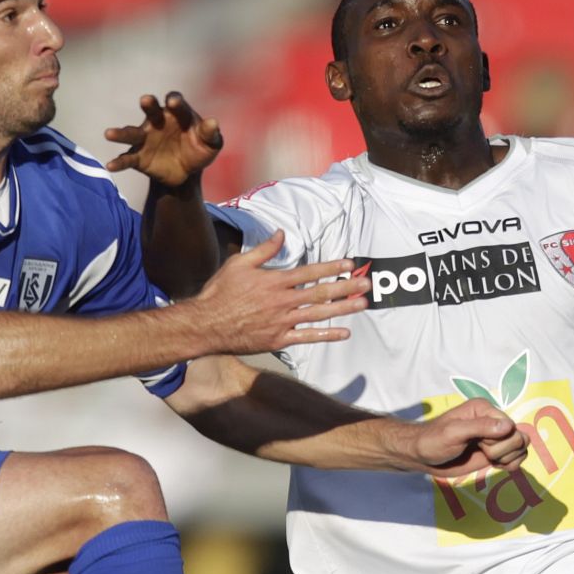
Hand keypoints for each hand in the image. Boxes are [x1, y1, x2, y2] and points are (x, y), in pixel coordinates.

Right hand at [105, 92, 221, 187]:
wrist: (187, 172)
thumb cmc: (199, 150)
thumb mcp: (210, 144)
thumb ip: (211, 133)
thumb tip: (213, 123)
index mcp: (177, 113)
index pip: (176, 102)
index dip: (175, 101)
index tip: (173, 102)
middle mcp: (157, 121)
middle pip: (151, 109)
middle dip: (149, 104)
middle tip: (145, 100)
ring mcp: (146, 138)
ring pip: (131, 132)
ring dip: (120, 133)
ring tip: (108, 134)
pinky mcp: (139, 157)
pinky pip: (127, 158)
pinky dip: (119, 162)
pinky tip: (110, 165)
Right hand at [187, 231, 369, 354]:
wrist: (206, 325)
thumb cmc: (220, 292)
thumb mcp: (239, 264)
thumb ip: (264, 249)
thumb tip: (282, 234)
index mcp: (275, 282)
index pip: (310, 272)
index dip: (332, 267)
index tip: (350, 264)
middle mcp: (282, 302)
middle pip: (321, 293)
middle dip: (346, 287)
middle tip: (367, 284)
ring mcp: (282, 322)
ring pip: (319, 314)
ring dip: (343, 309)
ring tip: (362, 304)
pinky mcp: (279, 340)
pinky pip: (307, 338)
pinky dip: (326, 335)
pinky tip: (344, 332)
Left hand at [413, 398, 529, 477]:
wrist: (423, 456)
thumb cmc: (433, 441)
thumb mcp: (453, 432)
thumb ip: (480, 427)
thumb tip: (508, 426)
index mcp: (485, 409)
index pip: (511, 427)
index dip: (497, 442)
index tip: (478, 444)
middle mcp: (494, 420)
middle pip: (520, 438)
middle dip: (502, 451)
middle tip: (481, 450)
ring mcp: (496, 437)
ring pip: (522, 448)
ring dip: (507, 458)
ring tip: (488, 458)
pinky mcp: (496, 451)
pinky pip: (518, 457)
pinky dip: (510, 464)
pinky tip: (493, 464)